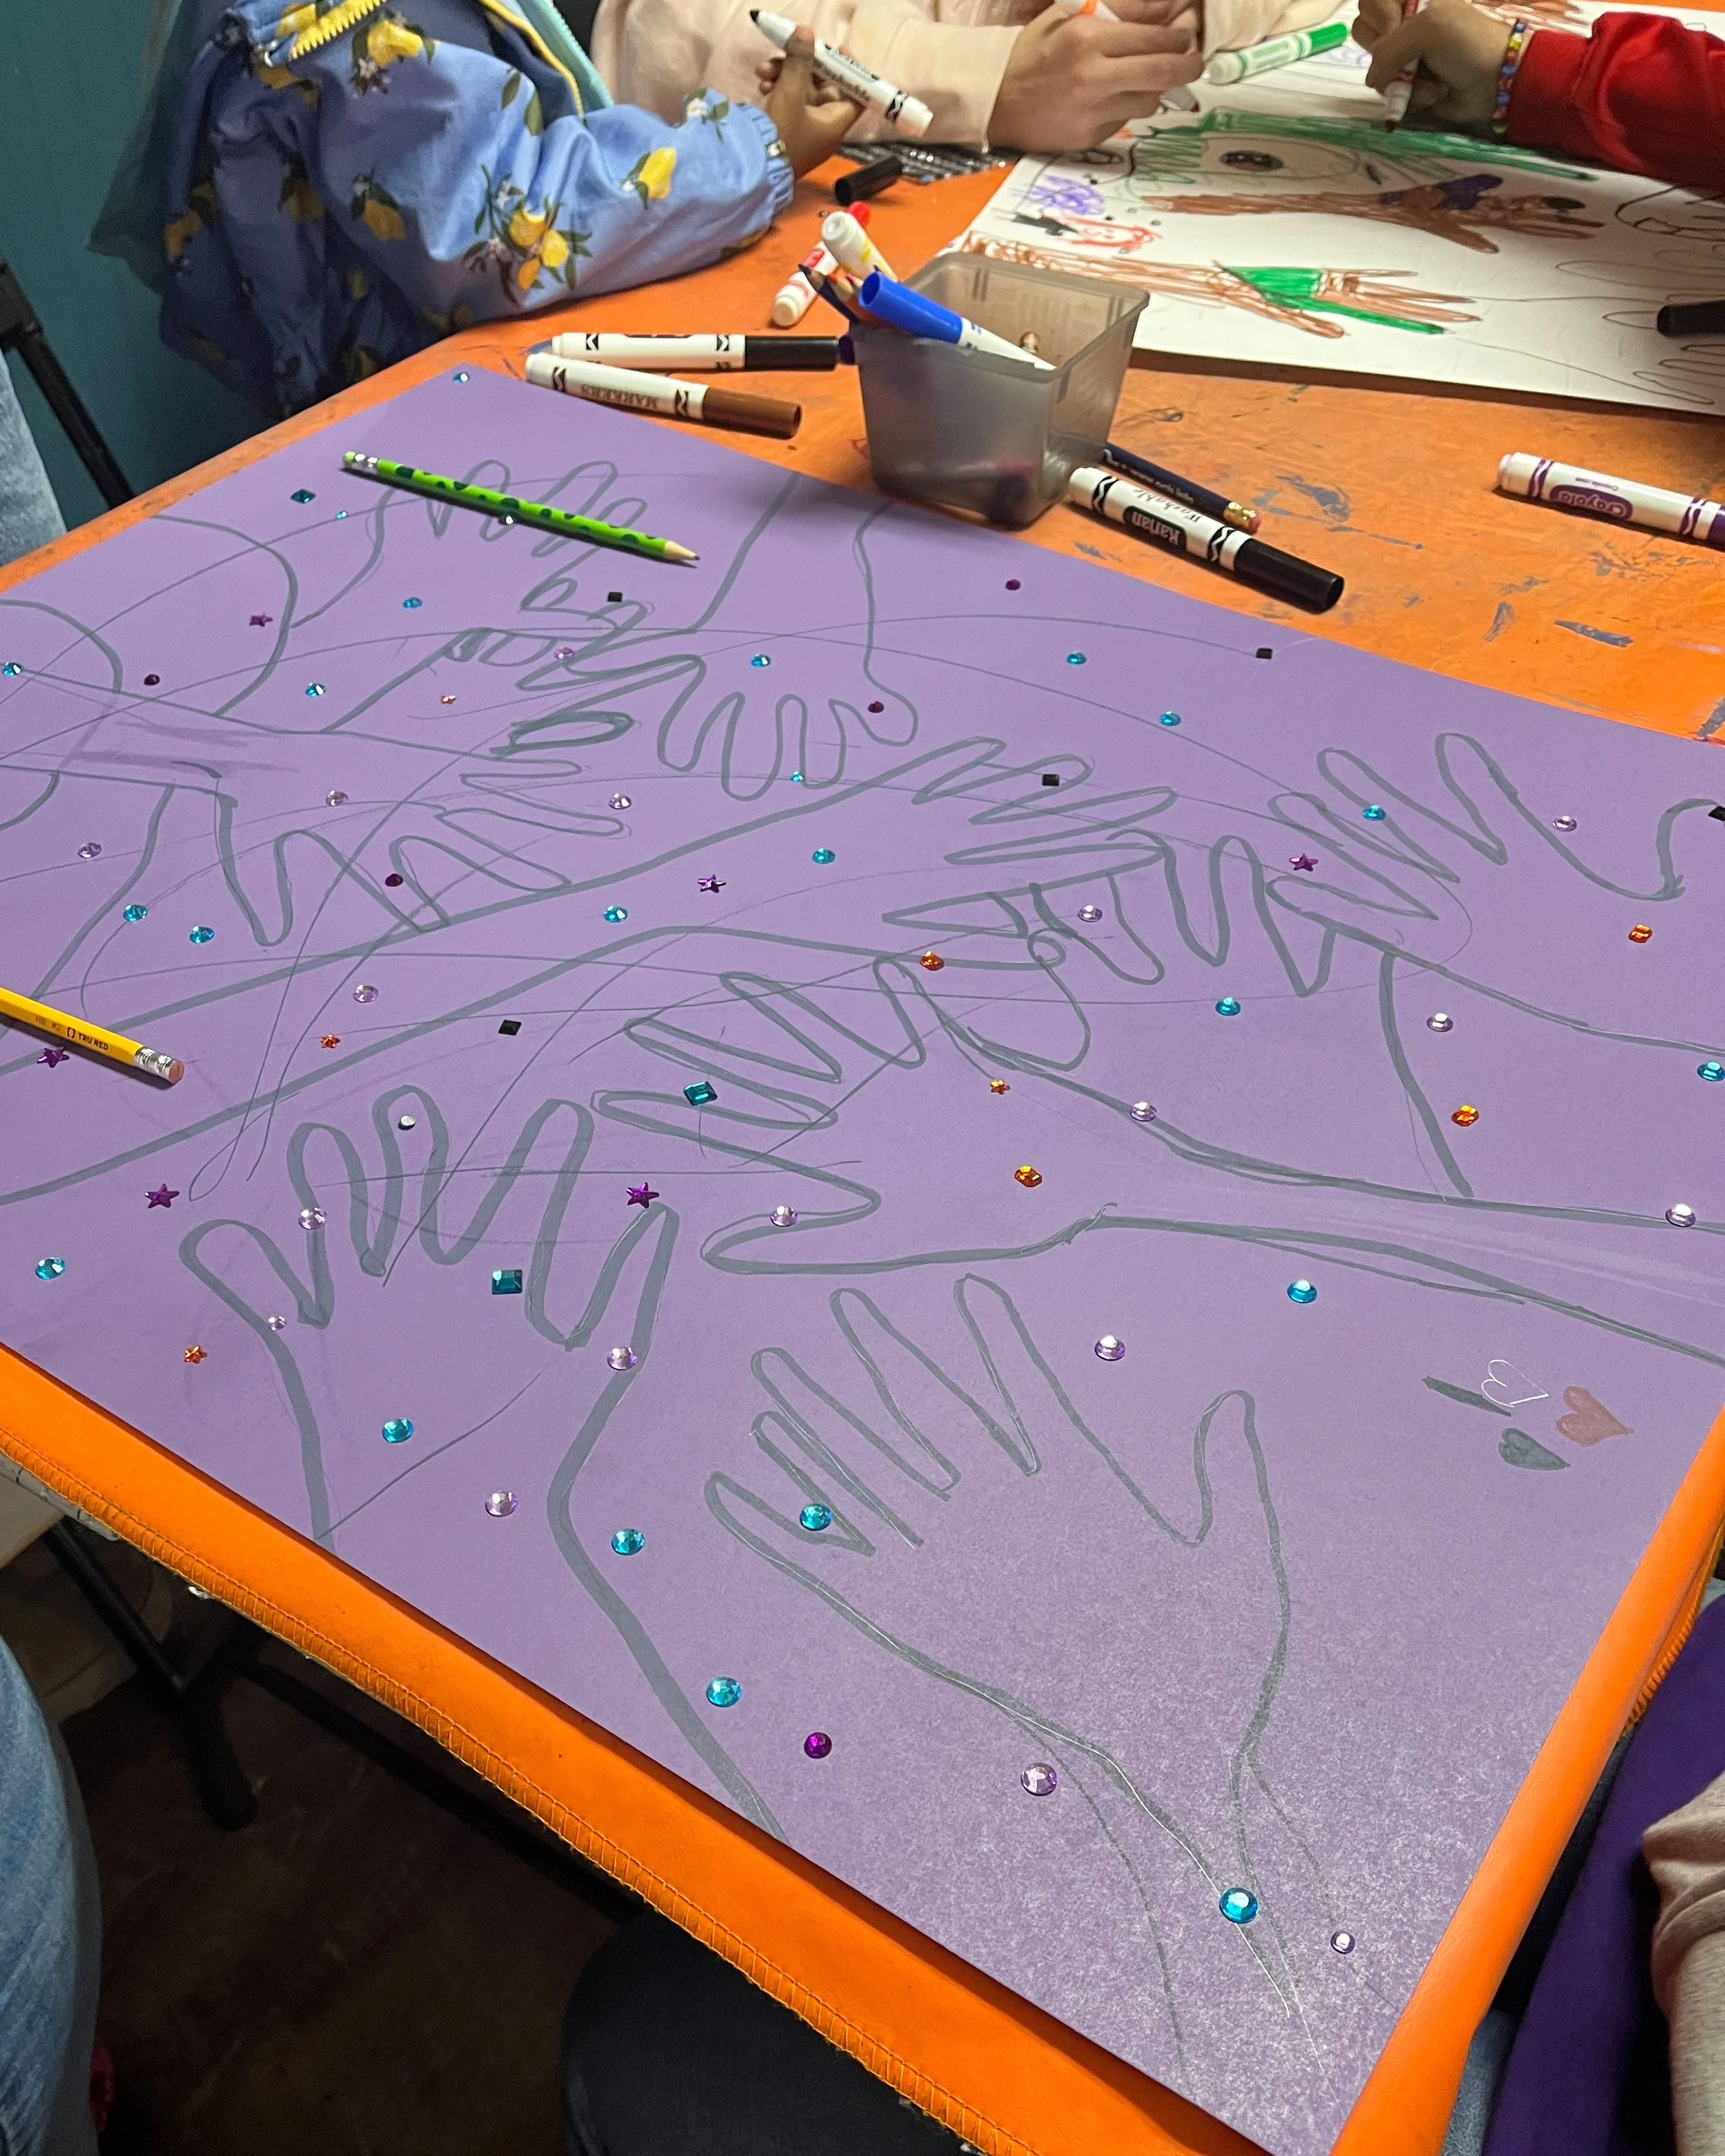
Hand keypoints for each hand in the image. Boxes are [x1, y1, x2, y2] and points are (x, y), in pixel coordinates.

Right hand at [762, 24, 864, 175]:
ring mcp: (805, 130)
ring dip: (784, 75)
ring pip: (801, 92)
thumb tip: (807, 32)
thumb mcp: (791, 92)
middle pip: (823, 86)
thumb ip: (800, 60)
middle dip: (803, 66)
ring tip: (763, 70)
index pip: (855, 93)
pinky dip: (777, 89)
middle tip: (787, 51)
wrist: (751, 168)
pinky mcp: (787, 131)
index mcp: (836, 123)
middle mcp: (825, 128)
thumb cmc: (780, 133)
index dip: (849, 70)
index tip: (837, 50)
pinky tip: (762, 84)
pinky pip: (788, 103)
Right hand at [989, 2, 1202, 151]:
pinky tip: (1113, 96)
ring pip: (1150, 100)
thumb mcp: (1072, 14)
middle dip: (1188, 64)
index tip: (1188, 32)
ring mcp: (1091, 111)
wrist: (994, 98)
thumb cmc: (1033, 51)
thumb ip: (1123, 10)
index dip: (1182, 34)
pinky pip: (1126, 120)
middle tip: (1193, 60)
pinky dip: (1128, 106)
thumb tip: (1169, 8)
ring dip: (1157, 87)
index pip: (1156, 36)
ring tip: (1147, 75)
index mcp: (1089, 38)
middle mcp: (1093, 77)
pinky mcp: (1089, 137)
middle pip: (1164, 71)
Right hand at [1353, 0, 1511, 128]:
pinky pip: (1389, 92)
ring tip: (1430, 80)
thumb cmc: (1467, 44)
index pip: (1370, 1)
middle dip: (1388, 51)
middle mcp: (1403, 22)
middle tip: (1413, 56)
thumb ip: (1387, 50)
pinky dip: (1412, 97)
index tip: (1398, 26)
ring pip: (1375, 67)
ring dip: (1402, 79)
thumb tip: (1372, 80)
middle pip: (1365, 32)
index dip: (1380, 16)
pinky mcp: (1407, 83)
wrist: (1497, 81)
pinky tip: (1434, 93)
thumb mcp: (1427, 30)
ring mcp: (1404, 54)